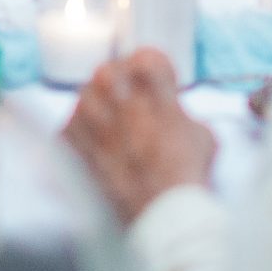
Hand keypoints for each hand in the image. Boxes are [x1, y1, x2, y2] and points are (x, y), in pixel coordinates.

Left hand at [60, 48, 217, 224]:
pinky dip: (79, 136)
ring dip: (96, 108)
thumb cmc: (187, 174)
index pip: (144, 56)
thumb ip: (180, 112)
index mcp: (153, 89)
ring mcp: (91, 120)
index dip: (151, 70)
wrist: (162, 213)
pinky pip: (69, 127)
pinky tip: (95, 149)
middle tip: (127, 104)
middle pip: (108, 71)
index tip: (153, 85)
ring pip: (84, 96)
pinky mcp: (74, 146)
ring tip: (109, 128)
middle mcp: (118, 97)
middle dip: (119, 85)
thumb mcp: (202, 133)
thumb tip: (171, 114)